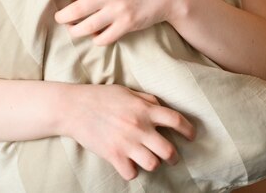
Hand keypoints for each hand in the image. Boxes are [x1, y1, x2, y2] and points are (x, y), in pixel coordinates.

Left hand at [38, 0, 185, 44]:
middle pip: (74, 9)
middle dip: (62, 17)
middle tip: (61, 18)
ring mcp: (118, 10)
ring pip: (85, 27)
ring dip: (75, 31)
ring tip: (74, 29)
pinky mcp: (127, 25)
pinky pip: (103, 39)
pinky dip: (96, 40)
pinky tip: (95, 36)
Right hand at [61, 83, 194, 180]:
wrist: (74, 107)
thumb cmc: (100, 96)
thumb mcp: (126, 91)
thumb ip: (146, 99)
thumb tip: (161, 107)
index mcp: (144, 109)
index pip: (176, 120)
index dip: (188, 129)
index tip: (192, 135)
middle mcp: (139, 127)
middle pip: (169, 150)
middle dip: (173, 156)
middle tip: (171, 156)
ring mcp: (126, 143)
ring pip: (153, 165)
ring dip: (153, 163)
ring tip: (149, 159)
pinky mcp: (113, 155)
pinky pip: (132, 174)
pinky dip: (132, 171)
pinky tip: (128, 163)